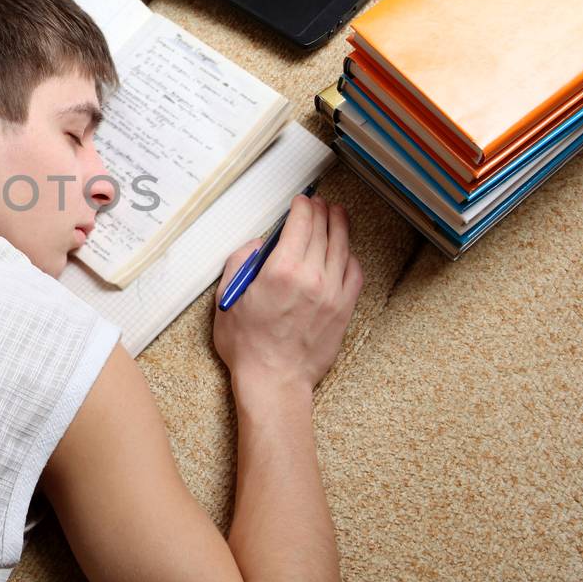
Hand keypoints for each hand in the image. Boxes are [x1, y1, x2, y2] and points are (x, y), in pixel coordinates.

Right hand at [212, 194, 364, 395]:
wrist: (274, 380)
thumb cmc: (247, 346)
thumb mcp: (227, 300)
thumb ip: (239, 264)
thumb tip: (255, 246)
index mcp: (280, 270)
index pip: (300, 224)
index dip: (302, 207)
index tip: (302, 200)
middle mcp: (311, 276)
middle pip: (323, 230)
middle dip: (322, 211)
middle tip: (320, 202)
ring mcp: (332, 293)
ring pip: (342, 247)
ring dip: (340, 226)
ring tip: (338, 215)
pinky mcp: (343, 309)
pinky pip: (354, 273)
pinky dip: (351, 256)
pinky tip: (346, 251)